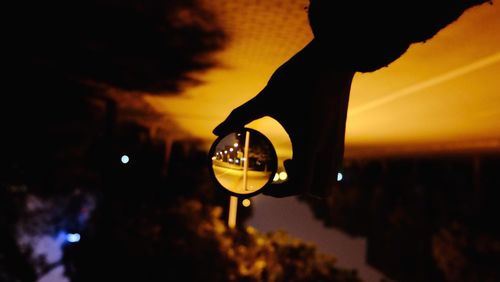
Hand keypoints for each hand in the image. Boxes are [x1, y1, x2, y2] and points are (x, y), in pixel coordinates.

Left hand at [213, 39, 354, 197]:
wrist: (334, 57)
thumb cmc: (299, 76)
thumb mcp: (267, 96)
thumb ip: (241, 114)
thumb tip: (215, 130)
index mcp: (309, 142)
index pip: (300, 186)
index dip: (280, 192)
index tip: (265, 184)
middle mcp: (327, 148)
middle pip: (319, 191)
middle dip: (298, 189)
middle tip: (280, 169)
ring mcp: (337, 143)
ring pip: (329, 181)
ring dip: (309, 179)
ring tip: (290, 159)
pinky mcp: (340, 137)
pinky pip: (332, 166)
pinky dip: (317, 168)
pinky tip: (301, 146)